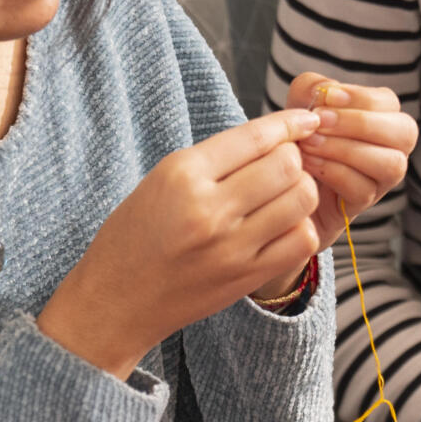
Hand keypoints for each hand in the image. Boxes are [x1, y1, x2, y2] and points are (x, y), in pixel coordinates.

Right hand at [38, 110, 321, 378]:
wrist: (116, 301)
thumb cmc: (134, 235)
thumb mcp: (160, 181)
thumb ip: (215, 158)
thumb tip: (275, 135)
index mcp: (182, 174)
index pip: (255, 136)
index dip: (289, 123)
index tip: (305, 120)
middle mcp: (209, 208)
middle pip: (287, 164)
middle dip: (294, 157)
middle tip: (282, 165)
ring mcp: (231, 246)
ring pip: (301, 199)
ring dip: (301, 190)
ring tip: (283, 195)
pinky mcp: (246, 276)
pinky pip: (302, 240)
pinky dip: (300, 227)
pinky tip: (282, 226)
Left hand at [284, 73, 417, 254]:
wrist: (281, 182)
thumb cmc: (299, 137)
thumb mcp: (300, 105)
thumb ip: (313, 87)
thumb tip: (329, 91)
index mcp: (381, 117)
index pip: (389, 103)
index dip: (361, 98)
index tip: (326, 98)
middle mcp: (391, 147)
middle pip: (405, 132)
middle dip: (361, 124)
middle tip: (320, 122)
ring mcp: (381, 179)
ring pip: (390, 164)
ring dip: (346, 150)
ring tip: (309, 144)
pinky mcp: (364, 203)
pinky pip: (363, 189)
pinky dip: (333, 172)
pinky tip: (307, 164)